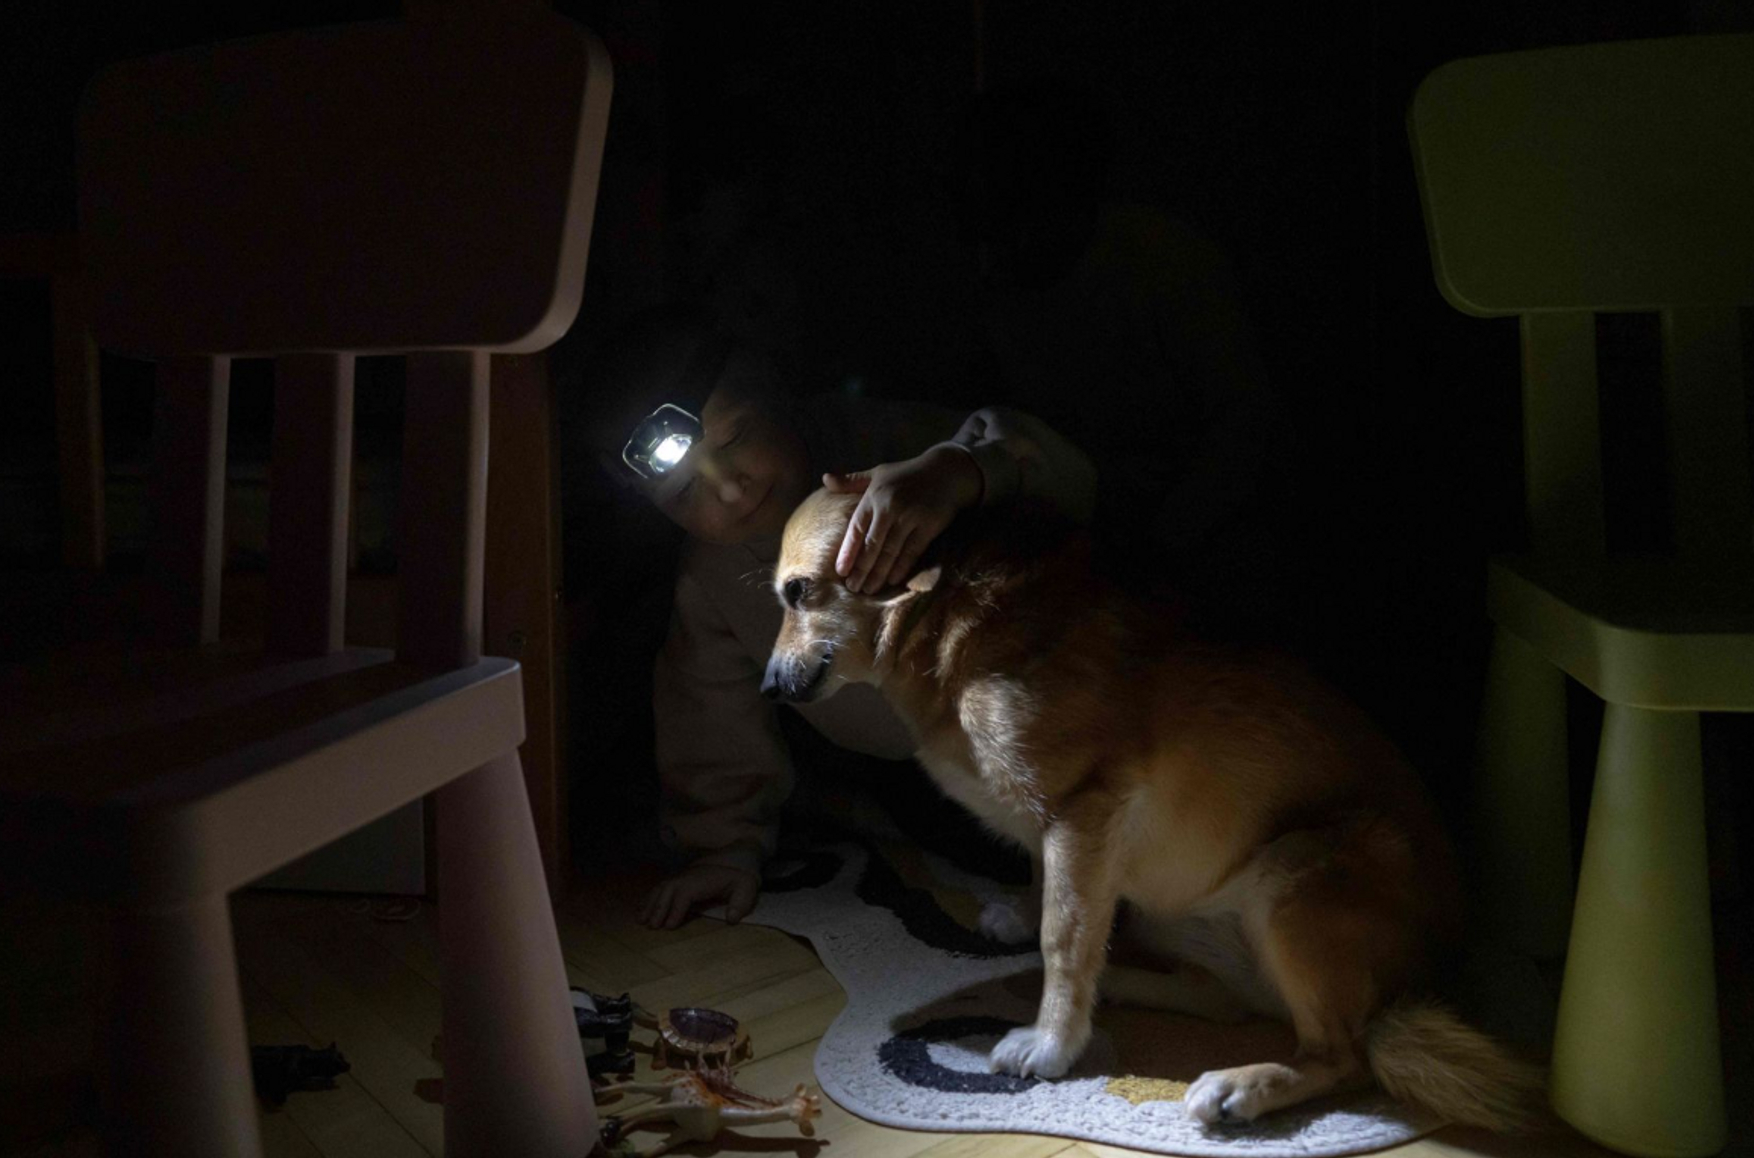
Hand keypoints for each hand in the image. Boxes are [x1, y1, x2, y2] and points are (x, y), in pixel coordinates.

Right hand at [639, 862, 760, 929]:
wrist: (737, 863)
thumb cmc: (741, 880)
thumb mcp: (747, 889)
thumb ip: (741, 903)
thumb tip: (732, 919)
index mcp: (704, 879)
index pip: (686, 892)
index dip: (676, 909)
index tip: (669, 926)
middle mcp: (689, 876)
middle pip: (669, 889)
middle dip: (658, 907)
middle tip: (651, 927)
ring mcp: (682, 877)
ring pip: (661, 888)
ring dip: (649, 903)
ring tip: (640, 920)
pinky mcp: (678, 880)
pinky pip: (660, 888)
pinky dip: (649, 898)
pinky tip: (641, 910)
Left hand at [825, 445, 982, 592]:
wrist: (947, 471)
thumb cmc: (907, 474)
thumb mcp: (878, 473)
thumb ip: (852, 481)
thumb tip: (825, 480)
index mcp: (874, 496)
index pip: (857, 529)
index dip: (848, 551)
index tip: (840, 571)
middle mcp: (891, 507)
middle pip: (872, 545)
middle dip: (861, 569)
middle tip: (853, 588)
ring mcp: (910, 517)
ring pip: (891, 551)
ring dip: (879, 573)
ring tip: (869, 589)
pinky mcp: (929, 526)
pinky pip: (912, 551)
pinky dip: (901, 567)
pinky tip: (892, 580)